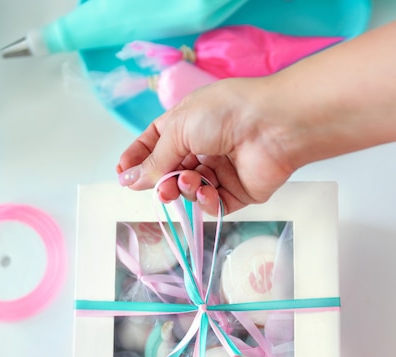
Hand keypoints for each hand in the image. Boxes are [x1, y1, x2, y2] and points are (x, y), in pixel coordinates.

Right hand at [116, 77, 295, 214]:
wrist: (272, 126)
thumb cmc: (225, 113)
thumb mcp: (178, 130)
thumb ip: (154, 160)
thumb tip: (129, 179)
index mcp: (186, 123)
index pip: (154, 143)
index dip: (137, 159)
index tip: (123, 174)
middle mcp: (203, 146)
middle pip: (170, 171)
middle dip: (160, 181)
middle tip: (159, 189)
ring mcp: (221, 170)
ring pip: (190, 189)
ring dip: (184, 188)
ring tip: (187, 182)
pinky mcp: (238, 191)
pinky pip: (213, 204)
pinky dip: (206, 200)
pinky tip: (206, 190)